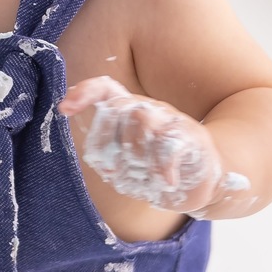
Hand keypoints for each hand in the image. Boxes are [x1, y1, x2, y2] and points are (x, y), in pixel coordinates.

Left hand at [58, 76, 247, 217]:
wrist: (208, 176)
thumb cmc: (160, 169)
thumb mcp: (129, 163)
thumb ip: (111, 156)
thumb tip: (101, 162)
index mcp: (132, 111)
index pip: (106, 89)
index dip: (84, 93)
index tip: (64, 108)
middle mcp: (151, 110)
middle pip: (120, 108)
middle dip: (109, 141)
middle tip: (115, 171)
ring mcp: (173, 121)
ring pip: (142, 120)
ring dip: (134, 154)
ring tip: (141, 176)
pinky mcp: (194, 138)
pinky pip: (170, 145)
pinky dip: (162, 167)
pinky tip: (165, 182)